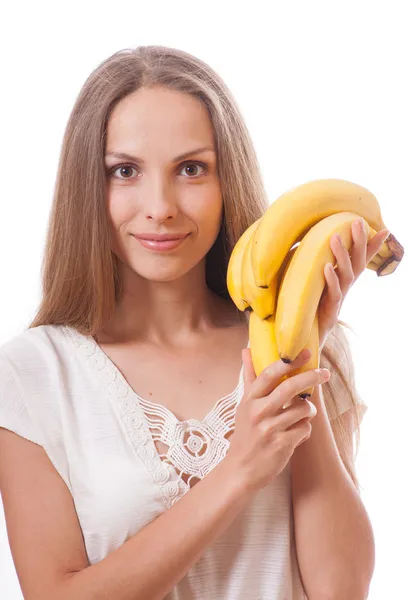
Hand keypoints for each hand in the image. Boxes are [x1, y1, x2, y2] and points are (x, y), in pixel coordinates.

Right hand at [225, 348, 329, 493]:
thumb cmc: (245, 433)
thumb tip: (246, 350)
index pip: (269, 374)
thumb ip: (249, 377)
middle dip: (311, 377)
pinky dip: (304, 429)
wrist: (241, 469)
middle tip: (324, 373)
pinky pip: (305, 428)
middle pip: (290, 388)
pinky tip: (295, 434)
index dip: (289, 362)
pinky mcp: (282, 445)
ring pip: (303, 409)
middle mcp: (258, 412)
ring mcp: (270, 429)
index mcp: (249, 400)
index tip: (305, 353)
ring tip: (301, 414)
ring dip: (308, 410)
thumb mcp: (244, 405)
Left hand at [317, 219, 389, 349]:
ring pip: (346, 274)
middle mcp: (345, 287)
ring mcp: (339, 297)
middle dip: (360, 242)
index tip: (384, 229)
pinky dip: (331, 278)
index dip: (373, 245)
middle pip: (357, 262)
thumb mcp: (319, 283)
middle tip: (357, 222)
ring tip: (334, 237)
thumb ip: (322, 266)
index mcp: (345, 279)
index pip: (362, 259)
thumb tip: (320, 247)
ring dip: (341, 255)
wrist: (309, 337)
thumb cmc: (313, 306)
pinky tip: (326, 267)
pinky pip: (333, 291)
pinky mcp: (330, 308)